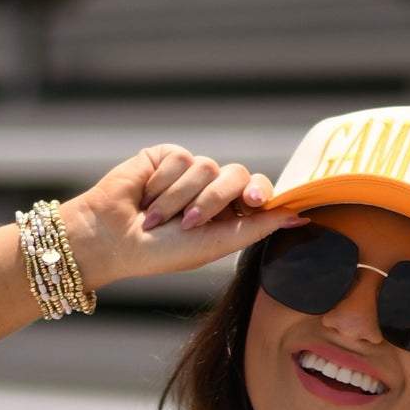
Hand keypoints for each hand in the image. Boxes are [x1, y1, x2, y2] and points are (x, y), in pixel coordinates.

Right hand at [59, 146, 305, 292]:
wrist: (113, 238)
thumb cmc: (161, 252)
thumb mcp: (212, 245)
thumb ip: (254, 229)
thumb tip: (297, 215)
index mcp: (226, 217)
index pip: (257, 193)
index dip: (259, 195)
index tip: (254, 204)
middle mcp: (211, 192)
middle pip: (236, 174)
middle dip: (214, 199)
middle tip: (190, 223)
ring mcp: (189, 172)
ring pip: (206, 167)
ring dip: (180, 199)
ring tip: (156, 219)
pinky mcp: (167, 157)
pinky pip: (180, 158)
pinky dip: (163, 184)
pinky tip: (146, 199)